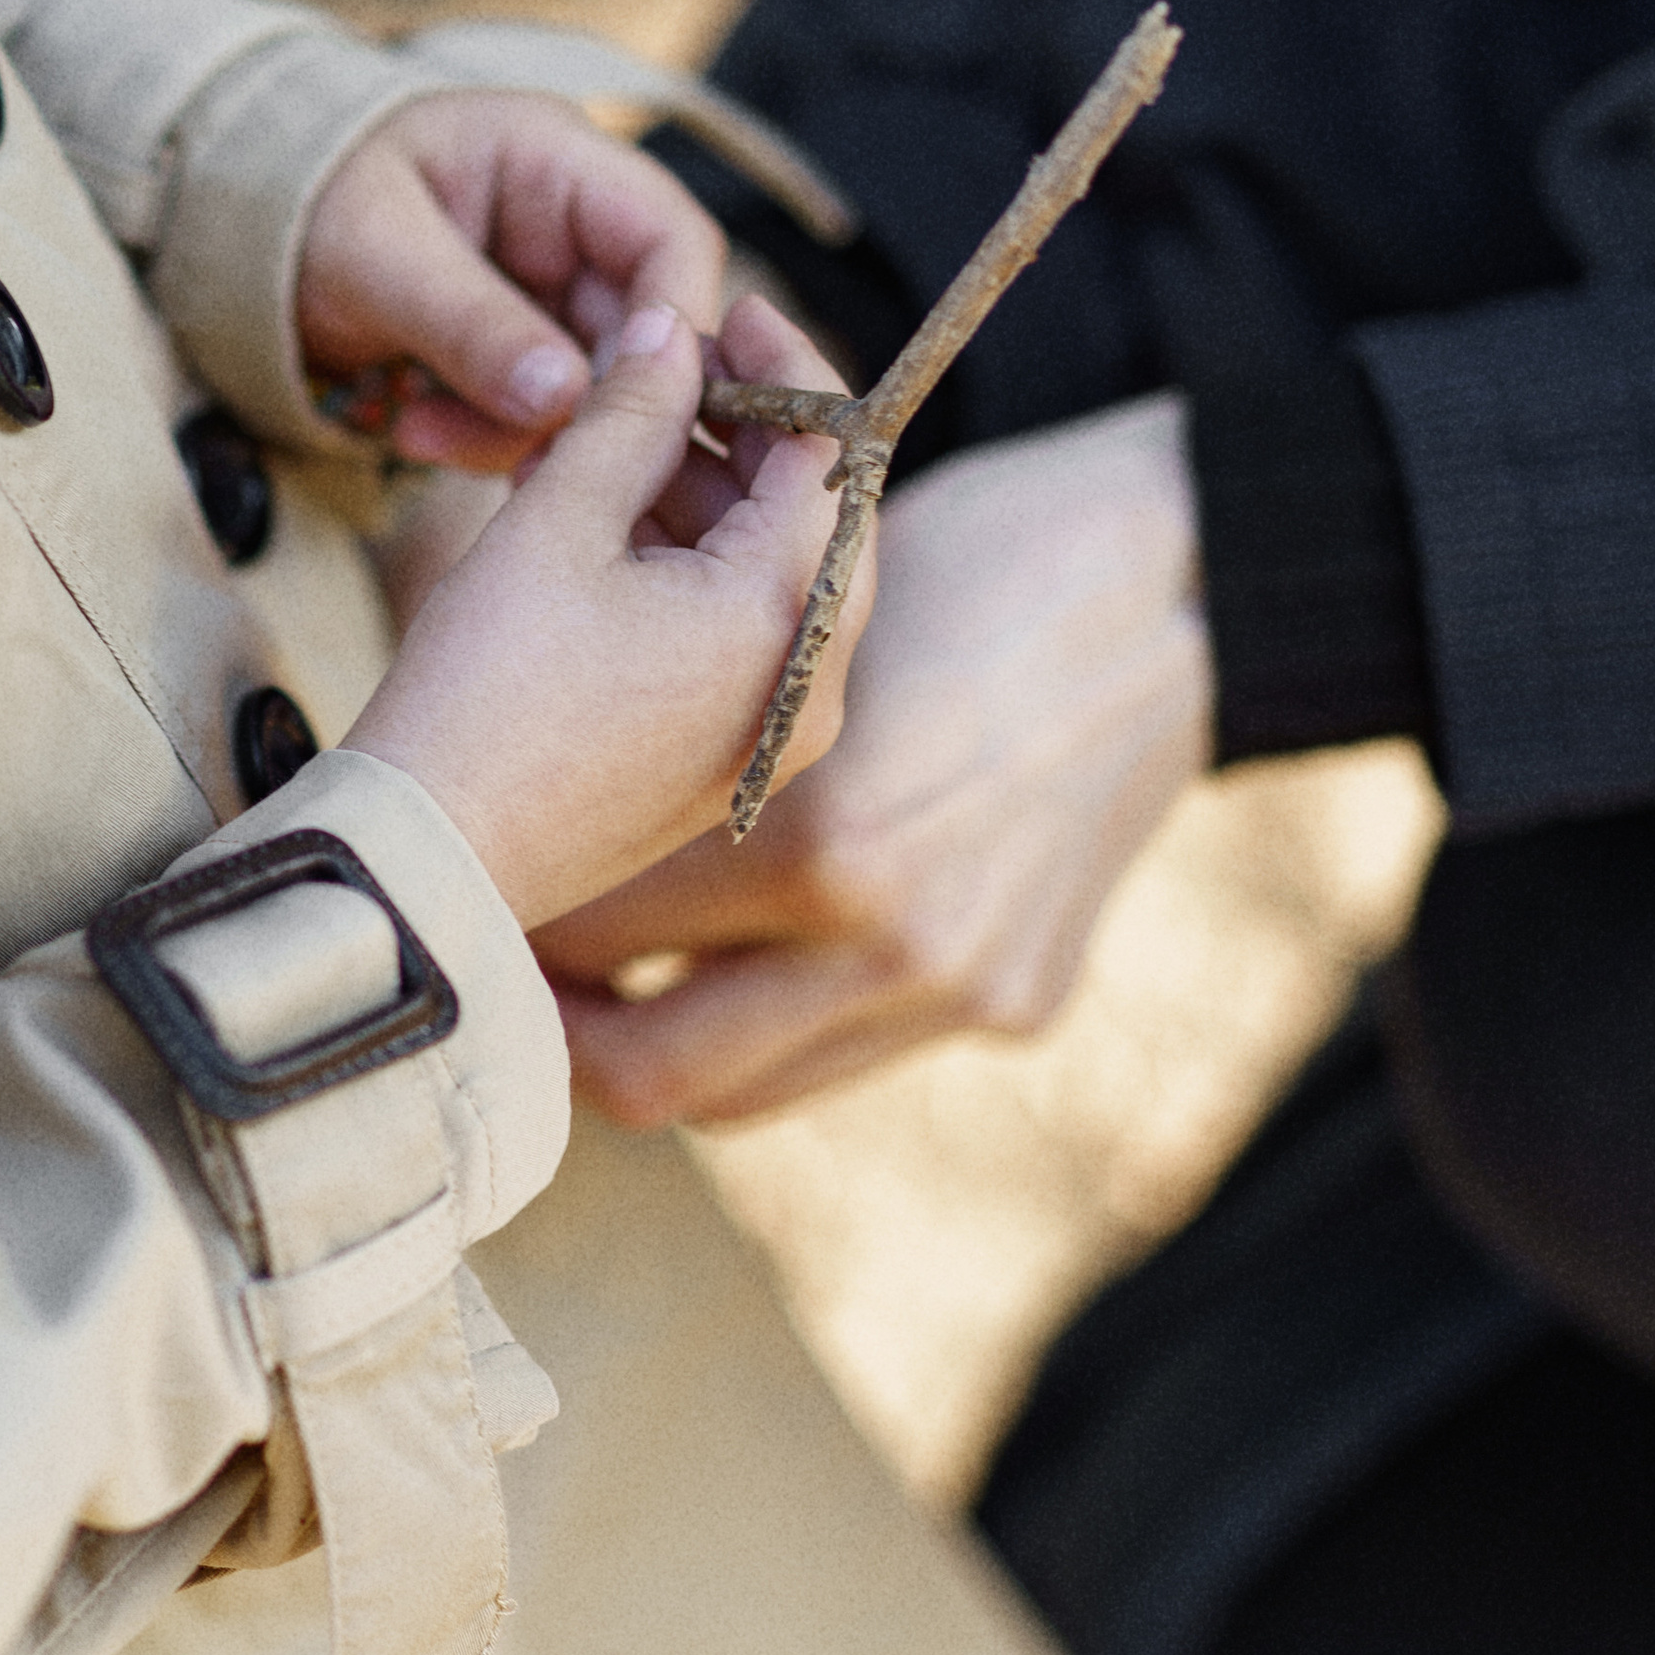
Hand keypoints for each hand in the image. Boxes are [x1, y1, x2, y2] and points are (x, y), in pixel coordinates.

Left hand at [297, 88, 724, 472]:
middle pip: (640, 327)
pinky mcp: (515, 350)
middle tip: (517, 454)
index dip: (674, 323)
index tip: (643, 406)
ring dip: (522, 432)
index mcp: (553, 159)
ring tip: (425, 436)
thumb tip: (562, 398)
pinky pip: (536, 410)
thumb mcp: (376, 255)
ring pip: (590, 384)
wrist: (235, 241)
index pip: (670, 235)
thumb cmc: (303, 204)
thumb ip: (470, 323)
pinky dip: (486, 437)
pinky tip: (417, 432)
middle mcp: (568, 225)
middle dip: (583, 402)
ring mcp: (545, 290)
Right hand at [346, 294, 873, 934]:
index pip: (834, 458)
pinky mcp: (723, 766)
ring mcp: (771, 737)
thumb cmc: (485, 694)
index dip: (785, 367)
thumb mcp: (555, 524)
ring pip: (767, 577)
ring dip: (703, 497)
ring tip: (606, 437)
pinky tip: (605, 519)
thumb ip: (629, 414)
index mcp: (787, 621)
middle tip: (661, 368)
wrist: (428, 858)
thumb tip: (669, 331)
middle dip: (740, 433)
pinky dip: (685, 570)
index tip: (729, 309)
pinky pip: (733, 639)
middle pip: (811, 519)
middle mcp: (809, 688)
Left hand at [537, 394, 1210, 1124]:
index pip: (599, 931)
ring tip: (599, 987)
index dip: (515, 914)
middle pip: (646, 1070)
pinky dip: (781, 1016)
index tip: (477, 886)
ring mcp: (956, 990)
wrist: (1178, 588)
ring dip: (654, 1045)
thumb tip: (544, 816)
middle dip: (555, 1033)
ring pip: (739, 1094)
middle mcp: (886, 941)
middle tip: (506, 979)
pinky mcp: (1016, 1008)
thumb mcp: (799, 626)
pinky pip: (850, 1053)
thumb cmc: (965, 560)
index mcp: (815, 834)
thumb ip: (691, 747)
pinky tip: (748, 950)